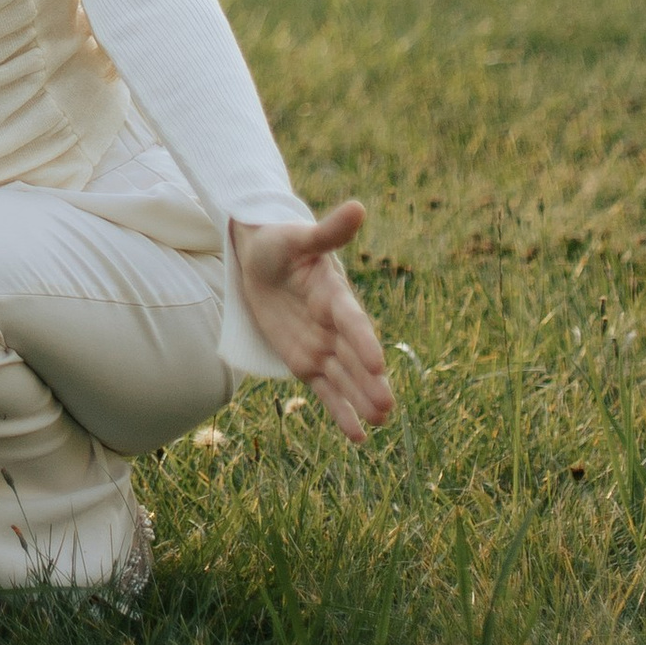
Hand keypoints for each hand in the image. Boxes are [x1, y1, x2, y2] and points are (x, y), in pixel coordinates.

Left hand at [232, 203, 392, 438]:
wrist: (259, 258)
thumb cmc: (281, 243)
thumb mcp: (298, 237)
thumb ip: (327, 232)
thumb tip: (358, 207)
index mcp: (335, 295)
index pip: (351, 320)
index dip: (362, 339)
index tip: (377, 361)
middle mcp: (334, 326)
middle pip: (354, 358)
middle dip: (369, 381)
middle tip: (387, 406)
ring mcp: (323, 347)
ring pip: (344, 378)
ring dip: (361, 399)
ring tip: (380, 421)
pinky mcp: (307, 362)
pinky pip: (325, 391)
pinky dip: (340, 412)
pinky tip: (359, 436)